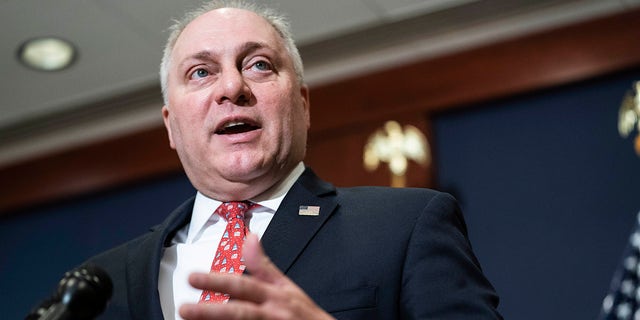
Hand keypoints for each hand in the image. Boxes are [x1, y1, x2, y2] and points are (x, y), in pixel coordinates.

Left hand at [179, 233, 334, 319]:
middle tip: (185, 308)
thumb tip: (250, 237)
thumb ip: (264, 264)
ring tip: (190, 318)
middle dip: (211, 310)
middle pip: (240, 312)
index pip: (244, 286)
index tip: (194, 277)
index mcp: (275, 295)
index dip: (219, 281)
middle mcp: (272, 313)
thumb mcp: (286, 285)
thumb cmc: (302, 314)